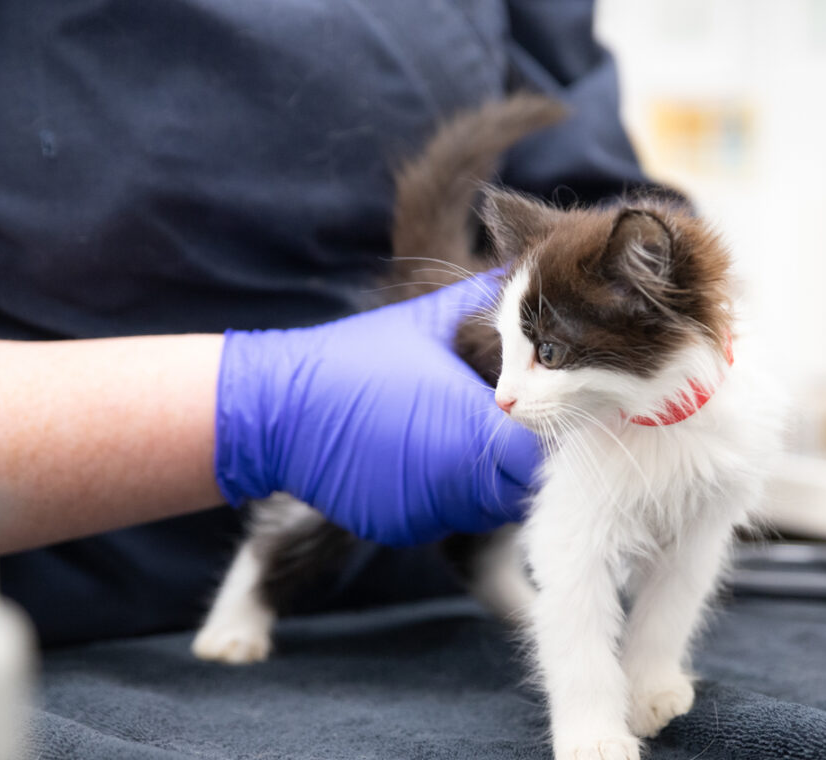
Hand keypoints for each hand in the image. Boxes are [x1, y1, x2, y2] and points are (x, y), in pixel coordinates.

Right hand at [213, 275, 536, 545]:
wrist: (276, 408)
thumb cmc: (356, 357)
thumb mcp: (429, 319)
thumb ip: (490, 303)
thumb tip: (535, 279)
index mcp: (469, 427)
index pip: (542, 454)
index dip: (549, 433)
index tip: (543, 408)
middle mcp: (453, 481)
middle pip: (521, 487)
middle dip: (522, 459)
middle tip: (508, 423)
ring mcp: (426, 511)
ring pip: (486, 508)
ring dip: (487, 479)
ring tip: (464, 436)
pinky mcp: (401, 528)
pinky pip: (446, 519)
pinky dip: (448, 494)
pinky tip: (428, 458)